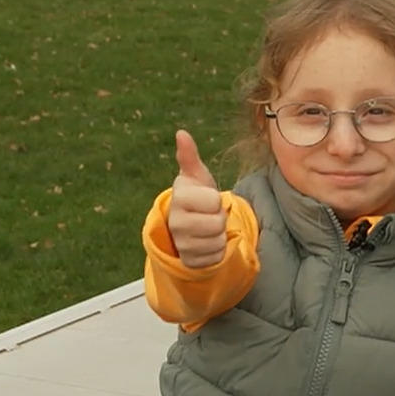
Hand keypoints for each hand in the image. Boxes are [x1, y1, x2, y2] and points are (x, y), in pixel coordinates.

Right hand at [168, 129, 226, 268]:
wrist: (187, 223)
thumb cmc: (196, 195)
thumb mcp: (196, 176)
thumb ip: (189, 156)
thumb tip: (181, 133)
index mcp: (179, 198)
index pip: (214, 201)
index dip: (216, 200)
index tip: (206, 199)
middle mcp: (175, 223)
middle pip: (217, 224)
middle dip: (219, 219)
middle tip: (208, 215)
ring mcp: (181, 244)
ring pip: (218, 242)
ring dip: (219, 235)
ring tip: (207, 227)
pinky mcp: (189, 261)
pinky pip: (216, 257)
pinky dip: (216, 251)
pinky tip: (206, 243)